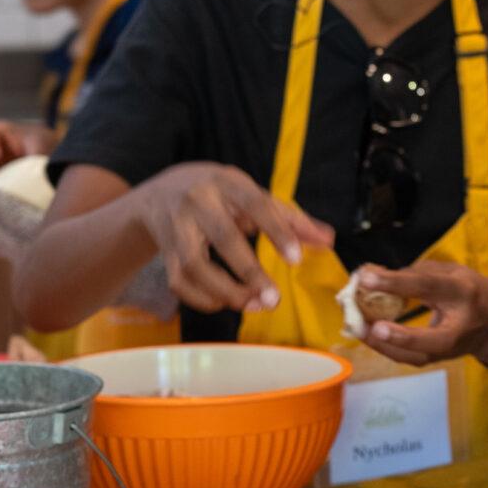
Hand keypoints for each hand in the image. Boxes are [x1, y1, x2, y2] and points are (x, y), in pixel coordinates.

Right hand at [132, 161, 332, 313]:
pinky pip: (180, 282)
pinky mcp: (164, 252)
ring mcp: (176, 227)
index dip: (277, 232)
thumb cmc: (220, 195)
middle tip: (274, 300)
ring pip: (194, 266)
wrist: (159, 194)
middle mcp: (198, 202)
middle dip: (249, 272)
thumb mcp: (252, 195)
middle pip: (223, 238)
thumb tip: (328, 241)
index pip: (255, 204)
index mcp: (227, 183)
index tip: (296, 260)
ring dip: (225, 292)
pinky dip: (203, 299)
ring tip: (255, 304)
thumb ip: (291, 218)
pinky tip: (226, 303)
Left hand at [353, 261, 487, 368]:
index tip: (366, 277)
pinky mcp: (439, 359)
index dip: (395, 282)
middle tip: (367, 326)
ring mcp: (450, 348)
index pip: (427, 286)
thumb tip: (379, 275)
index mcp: (463, 292)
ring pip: (416, 356)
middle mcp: (459, 324)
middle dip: (397, 335)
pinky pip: (410, 358)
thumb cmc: (473, 291)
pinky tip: (368, 337)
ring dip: (384, 345)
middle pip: (428, 337)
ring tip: (358, 330)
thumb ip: (419, 272)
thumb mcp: (454, 272)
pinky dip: (387, 348)